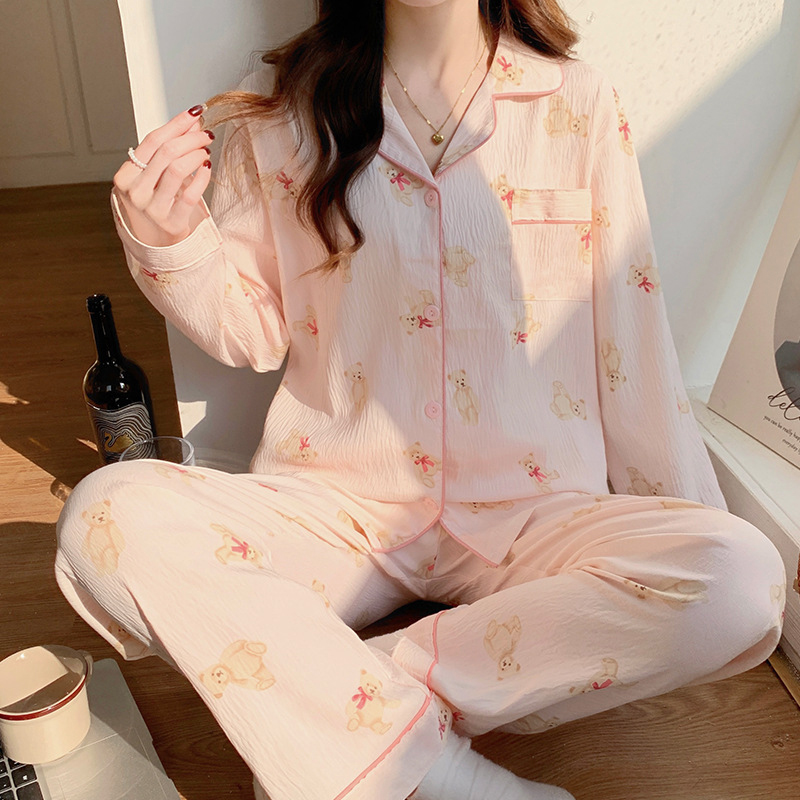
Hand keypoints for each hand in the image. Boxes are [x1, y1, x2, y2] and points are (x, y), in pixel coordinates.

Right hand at [113, 105, 214, 246]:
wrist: (152, 241)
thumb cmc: (152, 202)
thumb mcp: (152, 175)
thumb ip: (167, 150)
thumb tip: (192, 123)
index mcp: (126, 176)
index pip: (152, 141)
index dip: (176, 124)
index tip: (194, 113)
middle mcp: (135, 192)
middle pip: (166, 153)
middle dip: (191, 138)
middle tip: (205, 134)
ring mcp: (152, 208)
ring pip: (177, 170)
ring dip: (196, 154)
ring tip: (205, 150)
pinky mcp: (171, 222)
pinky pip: (190, 194)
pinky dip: (202, 177)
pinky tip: (207, 167)